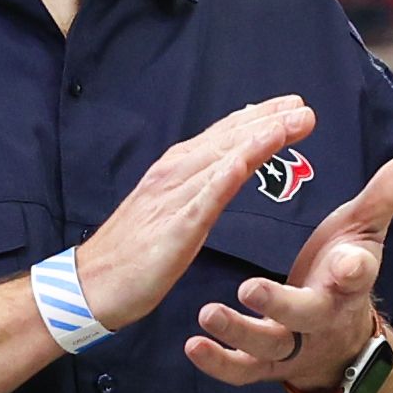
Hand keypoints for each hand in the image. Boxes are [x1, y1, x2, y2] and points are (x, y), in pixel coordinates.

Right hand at [73, 95, 315, 340]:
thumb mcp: (168, 213)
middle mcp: (173, 175)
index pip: (222, 137)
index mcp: (173, 171)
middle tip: (303, 108)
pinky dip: (228, 174)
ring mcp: (173, 198)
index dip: (257, 119)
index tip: (290, 107)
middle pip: (227, 140)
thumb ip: (196, 190)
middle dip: (267, 121)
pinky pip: (206, 196)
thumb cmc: (130, 254)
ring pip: (222, 160)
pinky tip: (248, 159)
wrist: (90, 285)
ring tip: (291, 123)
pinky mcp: (174, 228)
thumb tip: (226, 171)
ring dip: (258, 138)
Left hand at [185, 146, 392, 392]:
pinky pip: (241, 370)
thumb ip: (388, 195)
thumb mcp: (364, 231)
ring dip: (237, 332)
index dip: (356, 269)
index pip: (359, 275)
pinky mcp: (263, 364)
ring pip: (267, 346)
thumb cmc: (343, 271)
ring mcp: (292, 345)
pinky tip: (192, 344)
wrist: (338, 339)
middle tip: (250, 288)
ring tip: (207, 313)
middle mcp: (321, 316)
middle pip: (305, 316)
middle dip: (280, 304)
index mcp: (348, 283)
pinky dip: (217, 363)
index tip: (349, 262)